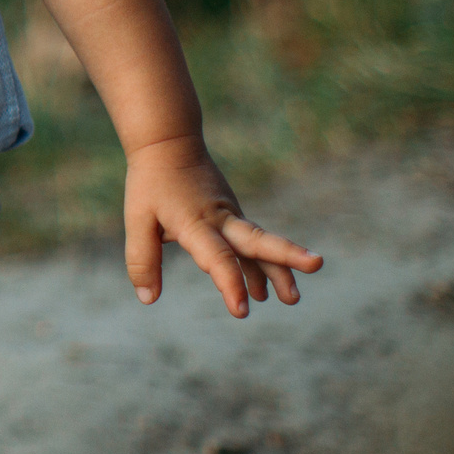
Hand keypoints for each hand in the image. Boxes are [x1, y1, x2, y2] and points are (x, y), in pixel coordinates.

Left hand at [123, 135, 321, 317]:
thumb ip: (142, 259)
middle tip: (315, 267)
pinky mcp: (233, 215)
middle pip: (256, 241)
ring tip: (292, 298)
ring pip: (260, 243)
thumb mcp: (137, 220)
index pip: (217, 256)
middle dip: (285, 258)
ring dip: (279, 268)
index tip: (242, 311)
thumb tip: (148, 298)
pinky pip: (252, 241)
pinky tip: (266, 287)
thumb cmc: (150, 183)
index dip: (230, 283)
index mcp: (195, 222)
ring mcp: (230, 215)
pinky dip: (262, 263)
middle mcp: (220, 219)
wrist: (169, 143)